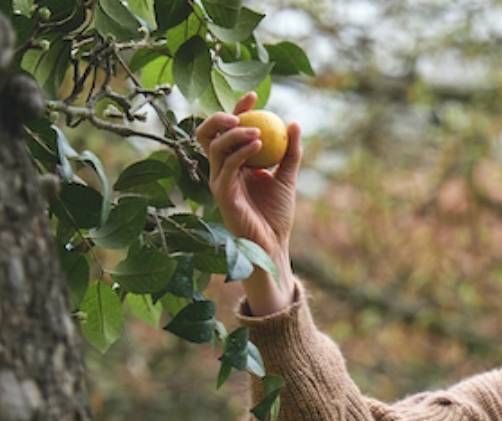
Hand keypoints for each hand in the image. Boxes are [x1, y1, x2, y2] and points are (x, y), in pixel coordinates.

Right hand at [194, 91, 301, 309]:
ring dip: (234, 134)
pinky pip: (226, 167)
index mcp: (234, 163)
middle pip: (207, 134)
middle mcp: (222, 169)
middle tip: (241, 113)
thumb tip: (294, 123)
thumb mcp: (288, 177)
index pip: (228, 130)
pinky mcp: (221, 194)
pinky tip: (258, 145)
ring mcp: (219, 181)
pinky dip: (241, 152)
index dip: (237, 110)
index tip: (253, 96)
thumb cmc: (277, 214)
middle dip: (218, 117)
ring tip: (258, 132)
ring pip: (215, 147)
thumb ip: (291, 152)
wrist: (274, 244)